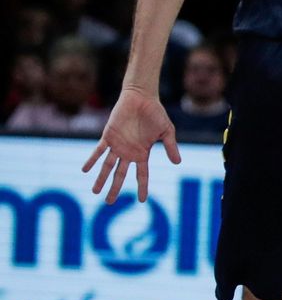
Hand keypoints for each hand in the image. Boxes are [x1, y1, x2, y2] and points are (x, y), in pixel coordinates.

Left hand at [82, 87, 181, 203]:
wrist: (141, 97)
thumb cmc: (156, 113)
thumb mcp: (167, 131)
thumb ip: (170, 147)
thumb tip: (177, 162)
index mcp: (142, 153)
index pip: (142, 174)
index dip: (142, 187)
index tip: (142, 200)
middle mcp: (128, 152)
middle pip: (120, 174)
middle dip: (114, 188)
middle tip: (109, 202)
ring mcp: (117, 145)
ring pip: (107, 166)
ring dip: (101, 179)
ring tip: (95, 191)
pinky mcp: (108, 136)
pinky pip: (98, 150)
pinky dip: (92, 160)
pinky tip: (85, 170)